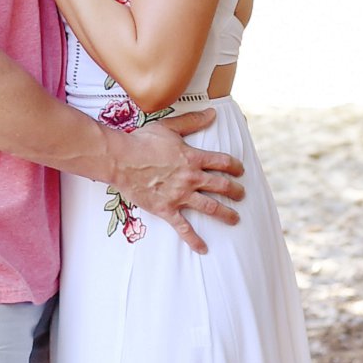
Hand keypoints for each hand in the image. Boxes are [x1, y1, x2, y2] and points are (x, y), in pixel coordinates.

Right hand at [105, 112, 243, 255]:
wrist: (121, 160)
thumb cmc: (142, 141)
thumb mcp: (169, 127)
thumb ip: (192, 121)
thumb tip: (212, 113)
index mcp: (192, 158)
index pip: (222, 162)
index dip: (235, 166)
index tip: (240, 170)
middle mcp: (191, 178)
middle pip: (221, 186)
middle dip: (235, 191)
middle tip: (242, 195)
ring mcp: (180, 196)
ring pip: (210, 207)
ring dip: (225, 214)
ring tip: (234, 219)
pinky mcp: (167, 209)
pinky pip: (183, 228)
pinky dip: (194, 240)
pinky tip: (203, 248)